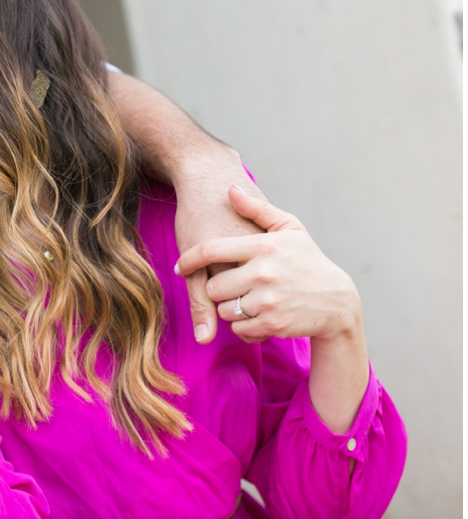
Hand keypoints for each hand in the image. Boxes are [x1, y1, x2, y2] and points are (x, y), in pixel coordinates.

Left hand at [175, 185, 362, 344]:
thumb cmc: (307, 260)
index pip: (210, 251)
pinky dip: (244, 326)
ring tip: (248, 300)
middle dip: (218, 289)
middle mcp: (263, 272)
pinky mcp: (273, 323)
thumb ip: (257, 210)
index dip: (189, 260)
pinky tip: (257, 315)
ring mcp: (268, 299)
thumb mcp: (289, 229)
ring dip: (230, 309)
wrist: (338, 301)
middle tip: (232, 286)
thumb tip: (230, 188)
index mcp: (263, 246)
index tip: (180, 266)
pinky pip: (239, 329)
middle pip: (213, 286)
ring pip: (224, 310)